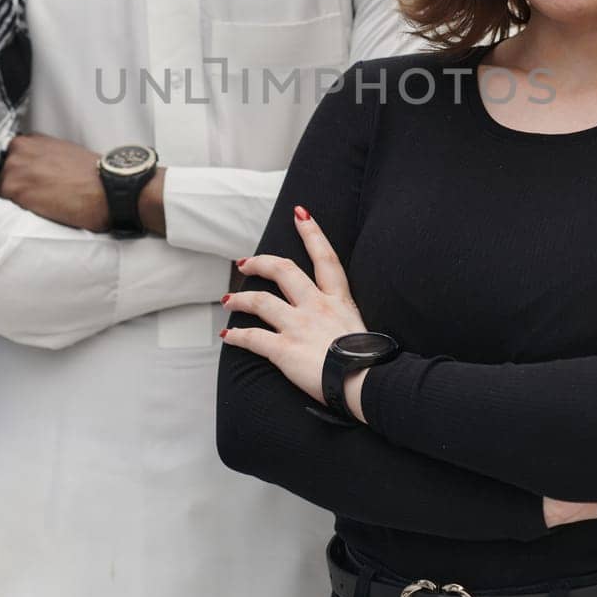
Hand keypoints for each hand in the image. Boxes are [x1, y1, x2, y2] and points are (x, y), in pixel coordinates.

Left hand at [0, 133, 107, 229]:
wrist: (105, 188)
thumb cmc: (92, 174)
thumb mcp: (64, 153)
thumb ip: (43, 157)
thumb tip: (37, 169)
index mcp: (31, 140)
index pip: (12, 159)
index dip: (22, 175)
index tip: (31, 183)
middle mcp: (18, 150)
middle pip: (5, 173)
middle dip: (18, 186)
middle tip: (39, 197)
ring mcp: (13, 168)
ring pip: (4, 189)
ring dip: (17, 200)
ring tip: (41, 206)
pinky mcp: (13, 189)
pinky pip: (5, 204)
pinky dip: (18, 210)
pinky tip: (39, 211)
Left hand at [220, 207, 365, 403]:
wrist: (365, 382)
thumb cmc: (368, 363)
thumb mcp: (360, 330)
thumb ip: (344, 323)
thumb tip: (341, 332)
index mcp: (339, 300)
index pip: (325, 257)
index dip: (312, 232)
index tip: (300, 214)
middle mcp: (316, 306)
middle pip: (284, 270)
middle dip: (261, 263)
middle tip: (246, 264)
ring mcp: (298, 325)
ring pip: (260, 301)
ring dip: (240, 299)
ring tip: (230, 301)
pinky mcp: (284, 349)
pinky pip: (252, 338)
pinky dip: (237, 337)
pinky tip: (228, 337)